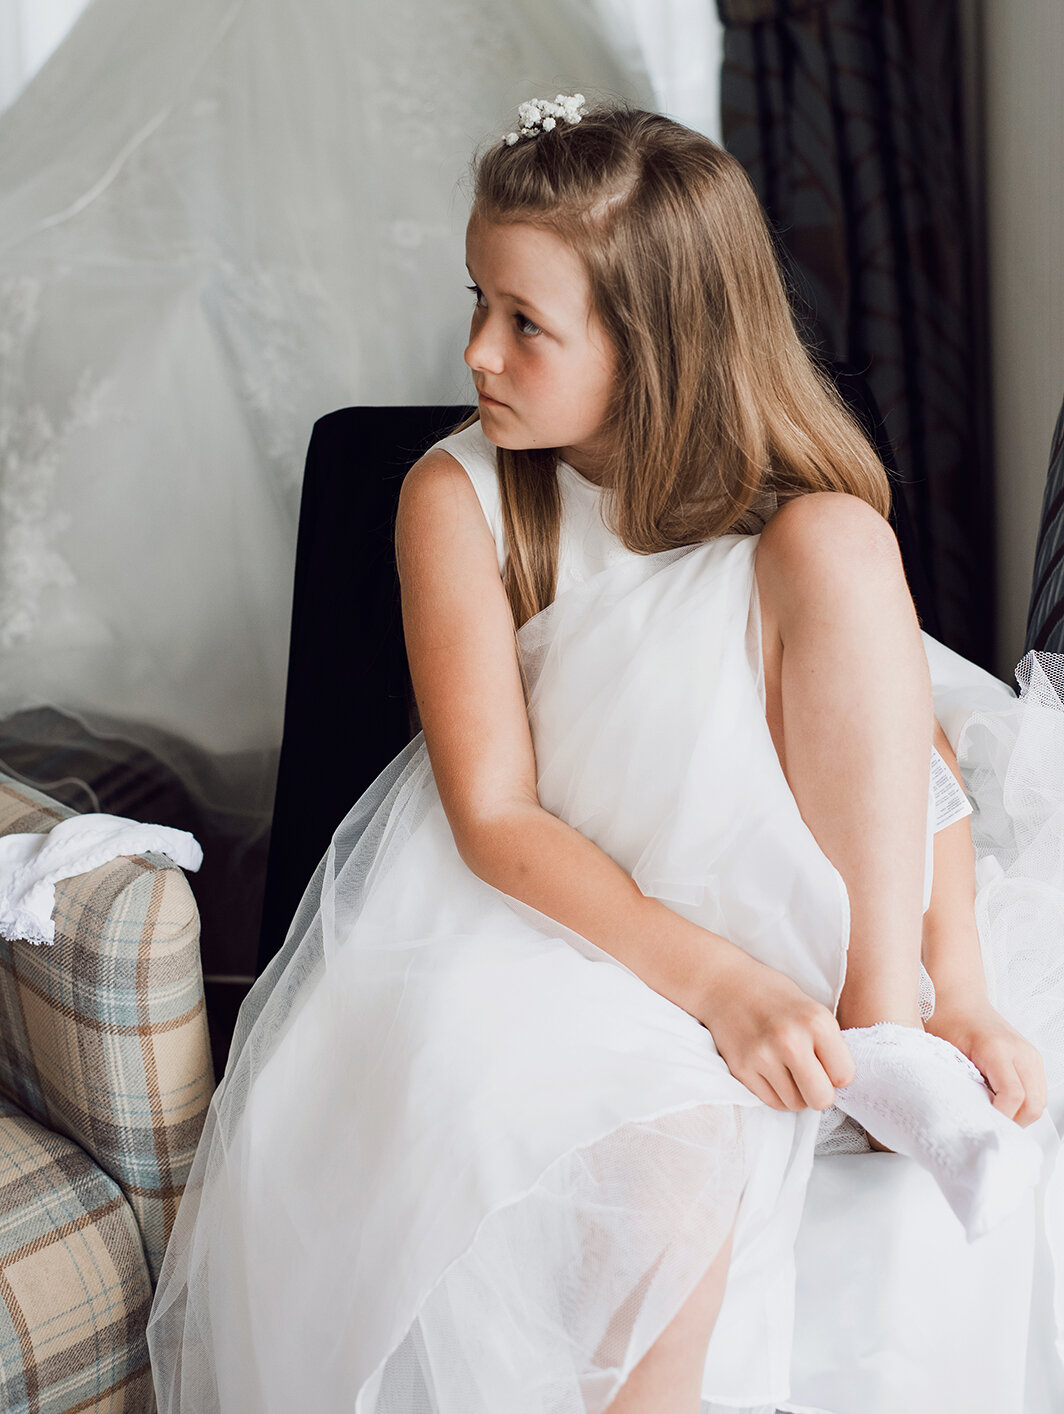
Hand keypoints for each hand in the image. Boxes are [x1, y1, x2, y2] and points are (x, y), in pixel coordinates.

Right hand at [699, 950, 855, 1111]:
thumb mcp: (812, 1008)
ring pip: (795, 1104)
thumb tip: (841, 1083)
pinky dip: (775, 1092)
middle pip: (821, 1099)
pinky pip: (771, 1102)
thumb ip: (828, 1043)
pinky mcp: (741, 1069)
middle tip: (810, 1076)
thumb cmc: (773, 996)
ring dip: (795, 1093)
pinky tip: (770, 1070)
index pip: (844, 1076)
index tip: (826, 1063)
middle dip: (819, 1092)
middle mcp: (790, 1040)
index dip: (837, 1073)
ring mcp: (763, 1056)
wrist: (724, 984)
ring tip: (786, 1068)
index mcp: (816, 1022)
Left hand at [926, 998, 1046, 1125]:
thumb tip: (971, 1116)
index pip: (1014, 1096)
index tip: (983, 1125)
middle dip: (1013, 1122)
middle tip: (989, 1127)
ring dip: (1021, 1115)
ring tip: (995, 1116)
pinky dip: (1025, 1104)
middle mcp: (1021, 1052)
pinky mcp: (1033, 1058)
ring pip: (1039, 1101)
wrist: (960, 1000)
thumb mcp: (947, 1055)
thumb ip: (962, 1084)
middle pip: (1033, 1104)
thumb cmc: (948, 1023)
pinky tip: (1002, 1103)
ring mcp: (1030, 1055)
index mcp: (997, 1049)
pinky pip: (1037, 1091)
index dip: (1001, 1116)